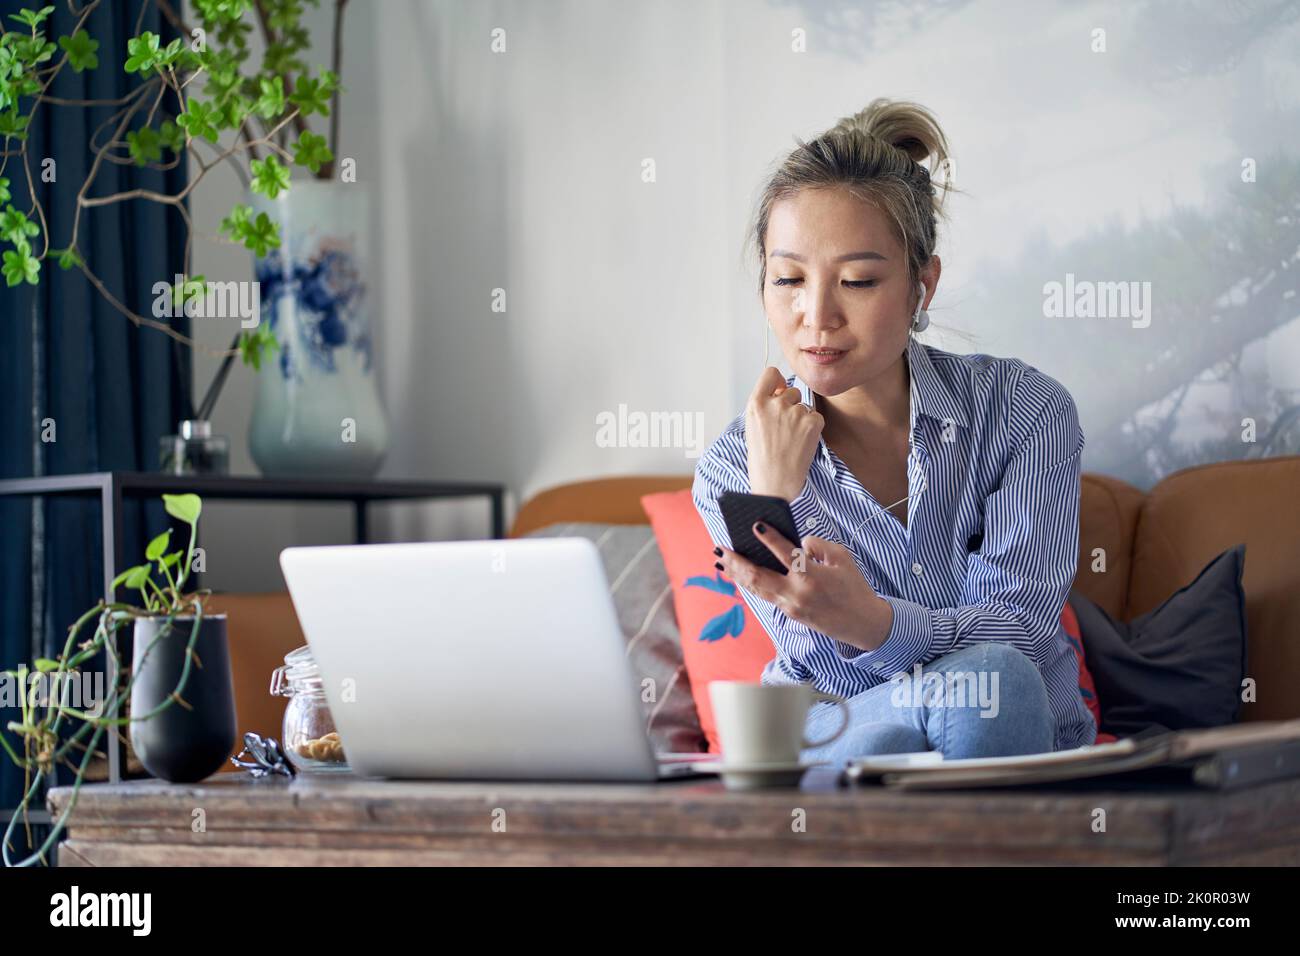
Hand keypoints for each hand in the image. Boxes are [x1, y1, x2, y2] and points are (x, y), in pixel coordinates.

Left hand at [715, 522, 891, 651]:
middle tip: (720, 549)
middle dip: (736, 562)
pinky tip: (740, 576)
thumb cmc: (854, 587)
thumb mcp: (843, 559)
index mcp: (812, 576)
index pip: (786, 553)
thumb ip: (818, 546)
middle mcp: (797, 593)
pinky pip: (765, 596)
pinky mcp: (790, 614)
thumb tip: (798, 543)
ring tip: (722, 562)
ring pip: (756, 589)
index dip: (770, 538)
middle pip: (758, 576)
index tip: (755, 525)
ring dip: (737, 575)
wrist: (862, 623)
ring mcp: (791, 606)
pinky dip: (751, 584)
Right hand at [745, 366, 823, 500]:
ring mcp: (794, 412)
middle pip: (792, 391)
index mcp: (756, 404)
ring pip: (805, 406)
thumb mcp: (752, 426)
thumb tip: (783, 391)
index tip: (780, 389)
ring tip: (792, 440)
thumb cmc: (762, 459)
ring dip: (802, 419)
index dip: (778, 381)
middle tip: (785, 428)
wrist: (775, 483)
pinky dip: (813, 429)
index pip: (770, 374)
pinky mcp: (812, 422)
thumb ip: (765, 406)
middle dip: (792, 405)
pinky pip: (816, 417)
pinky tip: (802, 443)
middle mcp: (775, 404)